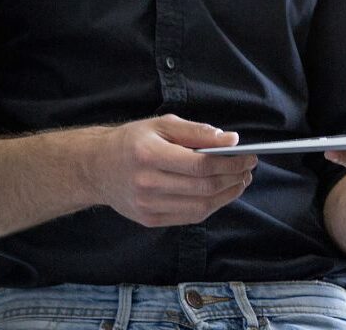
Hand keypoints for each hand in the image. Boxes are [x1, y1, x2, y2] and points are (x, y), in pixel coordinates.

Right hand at [87, 115, 256, 227]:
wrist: (96, 167)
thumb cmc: (131, 140)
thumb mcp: (161, 124)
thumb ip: (196, 132)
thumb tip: (230, 140)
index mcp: (149, 154)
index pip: (200, 164)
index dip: (230, 162)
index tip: (248, 155)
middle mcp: (147, 183)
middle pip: (203, 187)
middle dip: (233, 178)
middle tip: (249, 168)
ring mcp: (148, 206)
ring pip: (200, 207)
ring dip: (226, 195)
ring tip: (240, 181)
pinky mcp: (150, 220)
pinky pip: (189, 217)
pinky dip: (210, 206)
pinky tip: (220, 193)